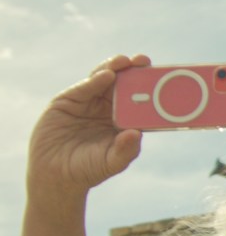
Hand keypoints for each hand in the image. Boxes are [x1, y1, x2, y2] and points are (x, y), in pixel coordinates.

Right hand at [27, 54, 149, 196]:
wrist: (54, 174)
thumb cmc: (88, 169)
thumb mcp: (111, 162)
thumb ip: (125, 150)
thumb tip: (136, 134)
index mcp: (124, 120)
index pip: (140, 100)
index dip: (150, 88)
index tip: (162, 77)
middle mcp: (108, 108)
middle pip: (124, 84)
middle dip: (134, 71)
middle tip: (144, 61)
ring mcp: (89, 102)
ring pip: (104, 80)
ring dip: (115, 68)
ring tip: (125, 61)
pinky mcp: (68, 100)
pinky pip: (84, 87)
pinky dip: (95, 80)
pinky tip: (106, 75)